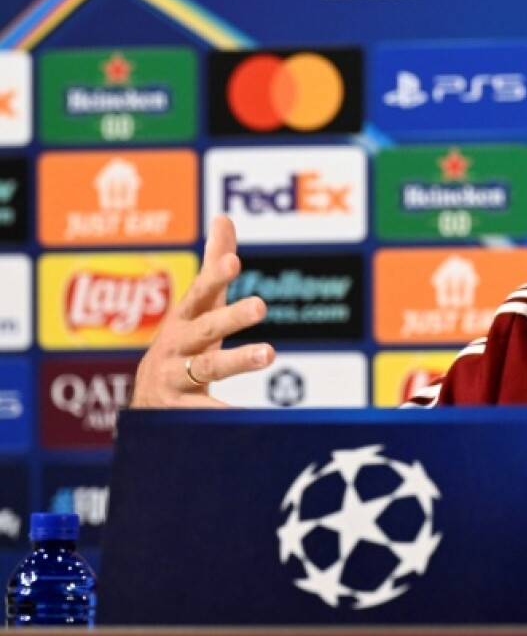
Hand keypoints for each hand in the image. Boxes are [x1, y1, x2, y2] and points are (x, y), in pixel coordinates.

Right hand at [130, 215, 274, 407]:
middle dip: (230, 316)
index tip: (234, 262)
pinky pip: (207, 413)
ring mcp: (173, 378)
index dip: (214, 277)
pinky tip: (254, 417)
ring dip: (237, 360)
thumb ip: (213, 267)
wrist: (148, 403)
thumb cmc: (182, 345)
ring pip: (207, 368)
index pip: (200, 293)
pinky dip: (228, 416)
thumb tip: (224, 217)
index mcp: (183, 319)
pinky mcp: (178, 412)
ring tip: (269, 353)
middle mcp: (174, 346)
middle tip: (260, 303)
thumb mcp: (197, 307)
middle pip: (205, 328)